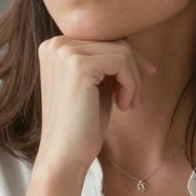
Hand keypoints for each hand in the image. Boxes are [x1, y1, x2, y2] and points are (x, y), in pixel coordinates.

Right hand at [33, 37, 155, 177]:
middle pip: (115, 42)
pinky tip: (123, 107)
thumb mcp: (94, 84)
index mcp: (54, 45)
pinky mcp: (78, 66)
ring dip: (134, 81)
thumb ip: (104, 61)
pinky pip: (122, 62)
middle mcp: (56, 43)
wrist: (64, 156)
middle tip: (134, 100)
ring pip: (122, 51)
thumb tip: (132, 46)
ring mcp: (65, 53)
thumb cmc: (81, 124)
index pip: (104, 39)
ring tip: (128, 105)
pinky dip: (131, 85)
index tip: (140, 81)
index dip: (127, 60)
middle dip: (133, 70)